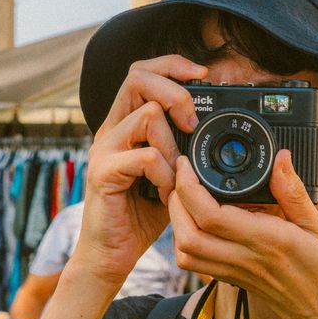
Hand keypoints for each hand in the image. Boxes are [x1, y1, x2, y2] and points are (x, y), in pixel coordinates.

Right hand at [71, 56, 207, 288]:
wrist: (112, 254)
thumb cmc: (141, 216)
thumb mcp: (171, 175)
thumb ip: (183, 151)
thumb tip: (215, 131)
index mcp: (125, 124)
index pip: (142, 72)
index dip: (172, 64)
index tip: (202, 75)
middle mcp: (111, 129)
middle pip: (138, 77)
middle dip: (176, 93)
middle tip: (193, 124)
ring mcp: (104, 149)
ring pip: (147, 115)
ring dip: (174, 144)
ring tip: (177, 173)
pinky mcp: (102, 173)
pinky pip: (145, 156)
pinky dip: (165, 174)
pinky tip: (166, 193)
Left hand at [167, 150, 317, 318]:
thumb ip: (293, 193)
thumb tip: (279, 158)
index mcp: (268, 241)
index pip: (212, 215)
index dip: (191, 187)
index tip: (190, 164)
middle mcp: (247, 260)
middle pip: (188, 235)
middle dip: (176, 202)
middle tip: (182, 176)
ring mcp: (238, 274)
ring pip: (187, 253)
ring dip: (177, 223)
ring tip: (186, 197)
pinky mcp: (236, 282)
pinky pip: (199, 265)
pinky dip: (187, 241)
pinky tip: (199, 222)